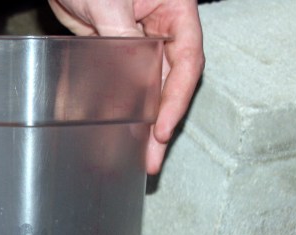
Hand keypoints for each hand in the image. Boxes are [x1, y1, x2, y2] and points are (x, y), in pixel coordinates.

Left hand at [49, 0, 204, 173]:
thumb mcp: (108, 1)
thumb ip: (121, 37)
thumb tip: (129, 80)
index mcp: (175, 10)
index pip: (186, 60)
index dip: (176, 98)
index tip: (162, 128)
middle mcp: (161, 28)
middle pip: (169, 82)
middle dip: (161, 122)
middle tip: (152, 158)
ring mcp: (138, 42)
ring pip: (145, 89)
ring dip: (139, 122)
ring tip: (135, 155)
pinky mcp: (113, 53)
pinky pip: (119, 86)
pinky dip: (115, 108)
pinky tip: (110, 132)